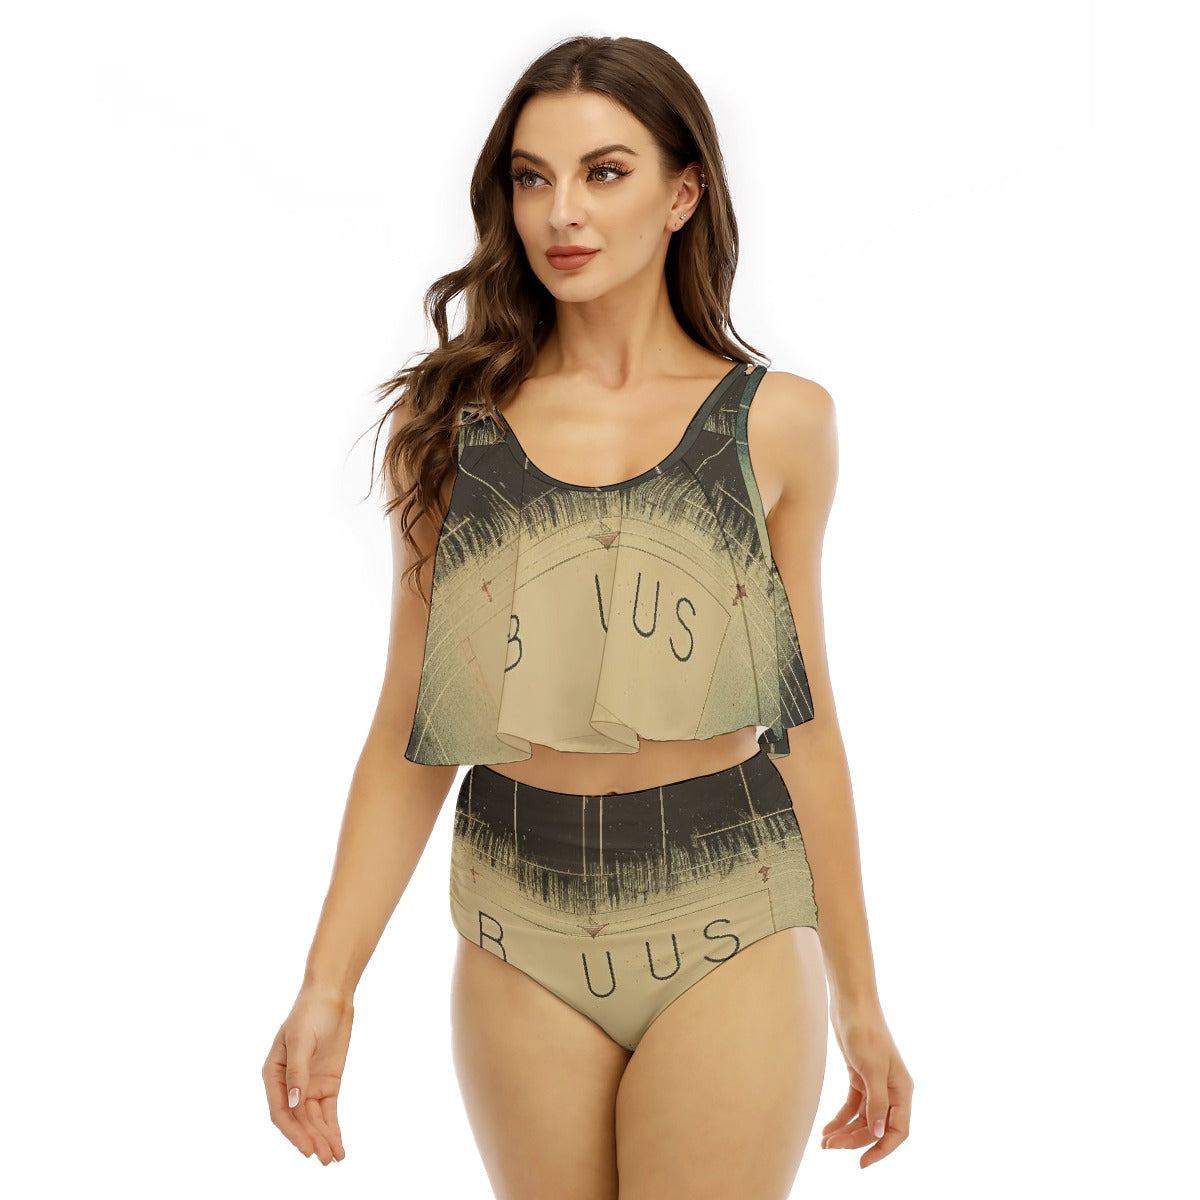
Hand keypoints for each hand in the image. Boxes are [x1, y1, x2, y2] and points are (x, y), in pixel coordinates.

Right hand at [262, 983, 354, 1163]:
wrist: (331, 996)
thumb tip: (295, 1102)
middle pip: (299, 1119)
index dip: (293, 1132)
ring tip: (334, 1158)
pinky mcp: (327, 1084)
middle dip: (311, 1139)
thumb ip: (297, 1072)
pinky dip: (333, 1128)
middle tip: (325, 1158)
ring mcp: (308, 1086)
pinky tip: (339, 1145)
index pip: (281, 1111)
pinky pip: (328, 1112)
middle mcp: (289, 1085)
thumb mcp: (300, 1040)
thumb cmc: (309, 1013)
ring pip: (314, 1120)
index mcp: (273, 1074)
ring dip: (323, 1138)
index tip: (308, 1147)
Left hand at [820, 1003, 912, 1166]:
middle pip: (876, 1127)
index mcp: (902, 1090)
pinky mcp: (859, 1077)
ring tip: (825, 1142)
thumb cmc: (865, 1031)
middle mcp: (891, 1090)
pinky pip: (852, 1106)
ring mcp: (875, 1084)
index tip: (862, 1163)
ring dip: (846, 1132)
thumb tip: (878, 1133)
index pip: (897, 1130)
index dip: (882, 1149)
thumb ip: (877, 1102)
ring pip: (863, 1119)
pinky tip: (827, 1128)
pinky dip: (841, 1118)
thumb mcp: (871, 1068)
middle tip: (830, 1147)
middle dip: (855, 1140)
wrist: (850, 1003)